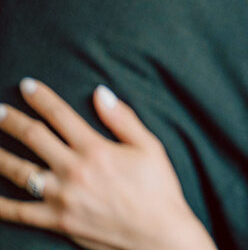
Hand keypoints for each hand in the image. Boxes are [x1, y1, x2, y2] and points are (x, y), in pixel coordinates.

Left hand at [0, 79, 215, 249]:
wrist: (159, 235)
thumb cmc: (159, 189)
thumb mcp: (150, 147)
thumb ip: (123, 118)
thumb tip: (101, 93)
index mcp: (96, 148)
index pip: (60, 115)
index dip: (41, 97)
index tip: (27, 85)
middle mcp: (74, 169)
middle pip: (33, 137)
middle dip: (11, 120)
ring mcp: (62, 197)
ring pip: (18, 170)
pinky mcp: (57, 221)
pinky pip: (18, 212)